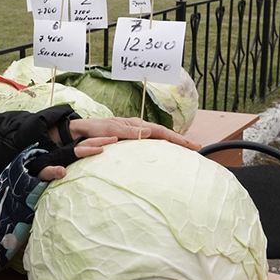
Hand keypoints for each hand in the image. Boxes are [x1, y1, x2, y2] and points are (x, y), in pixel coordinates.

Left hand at [36, 136, 116, 179]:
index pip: (78, 150)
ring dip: (101, 140)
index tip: (101, 150)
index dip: (89, 150)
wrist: (32, 161)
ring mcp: (72, 149)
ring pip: (88, 142)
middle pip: (87, 142)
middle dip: (101, 140)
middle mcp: (69, 149)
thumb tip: (62, 171)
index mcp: (63, 153)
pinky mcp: (73, 152)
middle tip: (115, 139)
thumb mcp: (42, 172)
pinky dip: (97, 144)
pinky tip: (108, 145)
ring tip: (115, 139)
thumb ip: (50, 171)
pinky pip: (87, 146)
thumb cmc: (38, 168)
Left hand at [67, 117, 200, 150]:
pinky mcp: (131, 142)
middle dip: (180, 141)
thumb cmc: (94, 129)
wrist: (82, 132)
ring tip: (188, 151)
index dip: (177, 138)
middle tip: (197, 148)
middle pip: (164, 135)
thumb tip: (148, 132)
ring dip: (173, 144)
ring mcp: (135, 135)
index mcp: (136, 125)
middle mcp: (138, 129)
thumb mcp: (110, 129)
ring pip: (159, 139)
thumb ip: (127, 131)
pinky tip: (168, 154)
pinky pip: (150, 144)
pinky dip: (162, 148)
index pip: (161, 132)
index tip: (191, 145)